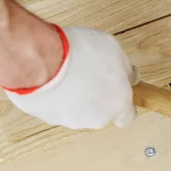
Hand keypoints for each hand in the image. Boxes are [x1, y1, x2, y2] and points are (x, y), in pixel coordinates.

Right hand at [5, 26, 137, 129]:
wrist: (40, 59)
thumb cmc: (79, 54)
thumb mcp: (114, 50)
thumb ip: (125, 68)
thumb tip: (130, 76)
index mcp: (118, 103)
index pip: (127, 117)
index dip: (124, 103)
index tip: (119, 90)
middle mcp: (97, 118)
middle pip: (102, 112)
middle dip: (99, 95)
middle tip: (92, 74)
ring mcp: (72, 120)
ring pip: (80, 111)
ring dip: (78, 96)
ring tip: (70, 72)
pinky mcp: (49, 118)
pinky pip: (59, 108)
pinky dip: (59, 97)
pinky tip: (55, 78)